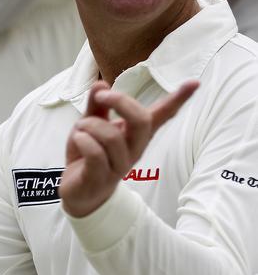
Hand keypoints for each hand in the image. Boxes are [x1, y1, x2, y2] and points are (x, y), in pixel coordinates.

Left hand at [60, 80, 198, 216]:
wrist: (78, 192)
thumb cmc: (88, 154)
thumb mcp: (90, 124)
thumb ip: (96, 106)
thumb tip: (101, 84)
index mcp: (135, 135)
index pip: (162, 116)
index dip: (178, 100)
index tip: (195, 82)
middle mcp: (133, 150)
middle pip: (142, 121)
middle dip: (120, 102)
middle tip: (101, 96)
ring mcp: (119, 166)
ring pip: (111, 136)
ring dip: (89, 124)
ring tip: (80, 129)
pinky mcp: (100, 177)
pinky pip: (95, 153)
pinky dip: (82, 139)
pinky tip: (78, 139)